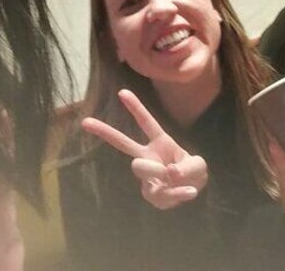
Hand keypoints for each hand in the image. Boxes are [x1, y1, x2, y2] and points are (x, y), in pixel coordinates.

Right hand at [81, 89, 207, 209]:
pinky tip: (189, 191)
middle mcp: (148, 156)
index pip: (147, 123)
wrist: (192, 191)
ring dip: (160, 171)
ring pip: (140, 168)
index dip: (136, 107)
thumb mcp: (199, 166)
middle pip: (124, 142)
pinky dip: (178, 193)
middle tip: (85, 121)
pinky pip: (160, 192)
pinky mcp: (149, 193)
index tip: (122, 92)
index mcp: (160, 142)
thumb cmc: (192, 172)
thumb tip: (169, 174)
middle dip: (104, 131)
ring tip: (175, 174)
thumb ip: (189, 168)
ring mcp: (146, 176)